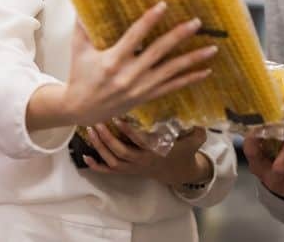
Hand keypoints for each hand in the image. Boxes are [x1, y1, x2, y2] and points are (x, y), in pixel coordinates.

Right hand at [27, 2, 217, 132]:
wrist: (81, 110)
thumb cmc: (80, 76)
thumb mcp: (78, 50)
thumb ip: (82, 27)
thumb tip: (82, 3)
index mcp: (113, 60)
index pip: (135, 36)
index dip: (149, 20)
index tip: (163, 6)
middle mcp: (130, 74)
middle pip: (159, 51)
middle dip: (179, 36)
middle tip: (196, 23)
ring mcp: (140, 87)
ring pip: (171, 71)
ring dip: (193, 59)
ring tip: (212, 49)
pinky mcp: (146, 97)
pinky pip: (172, 87)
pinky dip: (190, 79)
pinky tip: (205, 71)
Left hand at [82, 123, 211, 185]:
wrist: (180, 172)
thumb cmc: (185, 152)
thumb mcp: (195, 140)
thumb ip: (197, 127)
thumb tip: (198, 112)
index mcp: (157, 152)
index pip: (140, 142)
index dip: (129, 131)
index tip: (118, 117)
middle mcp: (143, 161)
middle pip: (121, 152)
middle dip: (107, 138)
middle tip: (97, 121)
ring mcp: (134, 168)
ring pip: (113, 161)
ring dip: (100, 147)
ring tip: (91, 130)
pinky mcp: (128, 171)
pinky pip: (109, 171)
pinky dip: (96, 165)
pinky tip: (85, 156)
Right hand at [243, 132, 283, 201]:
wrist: (279, 193)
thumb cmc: (271, 165)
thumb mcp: (264, 155)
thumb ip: (266, 138)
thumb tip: (273, 108)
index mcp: (260, 166)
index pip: (252, 154)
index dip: (253, 141)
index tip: (259, 127)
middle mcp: (273, 179)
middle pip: (280, 168)